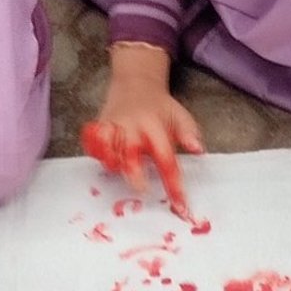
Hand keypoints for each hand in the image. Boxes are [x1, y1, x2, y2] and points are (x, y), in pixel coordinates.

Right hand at [84, 42, 203, 217]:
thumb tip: (198, 151)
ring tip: (121, 172)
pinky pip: (92, 143)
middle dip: (134, 174)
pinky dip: (95, 152)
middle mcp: (132, 128)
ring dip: (114, 165)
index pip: (165, 160)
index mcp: (154, 128)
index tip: (179, 207)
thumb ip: (189, 134)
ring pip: (108, 151)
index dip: (173, 186)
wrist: (135, 83)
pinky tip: (104, 159)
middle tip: (142, 189)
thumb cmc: (160, 108)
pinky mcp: (99, 126)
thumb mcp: (180, 117)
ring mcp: (113, 126)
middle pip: (130, 154)